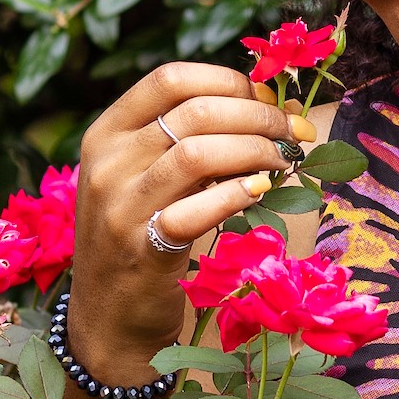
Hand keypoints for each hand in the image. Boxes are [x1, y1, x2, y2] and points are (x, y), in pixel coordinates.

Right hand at [68, 63, 312, 374]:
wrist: (108, 318)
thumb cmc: (141, 237)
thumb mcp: (151, 179)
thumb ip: (195, 141)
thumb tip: (279, 104)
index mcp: (106, 133)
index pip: (170, 79)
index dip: (228, 81)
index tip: (266, 97)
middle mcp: (107, 163)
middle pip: (195, 112)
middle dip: (258, 115)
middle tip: (292, 131)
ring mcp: (120, 206)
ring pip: (197, 152)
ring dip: (254, 150)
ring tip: (282, 161)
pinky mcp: (142, 249)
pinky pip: (197, 210)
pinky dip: (236, 194)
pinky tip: (260, 192)